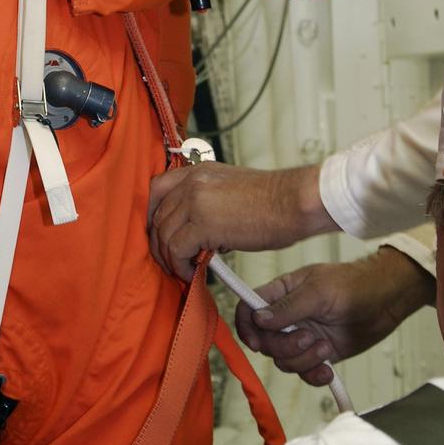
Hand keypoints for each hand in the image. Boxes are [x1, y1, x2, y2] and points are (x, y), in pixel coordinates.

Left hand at [148, 162, 329, 281]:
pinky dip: (181, 265)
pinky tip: (193, 273)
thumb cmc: (272, 201)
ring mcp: (195, 200)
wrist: (292, 202)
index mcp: (197, 171)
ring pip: (164, 234)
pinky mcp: (203, 223)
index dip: (151, 215)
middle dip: (158, 242)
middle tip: (168, 260)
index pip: (156, 189)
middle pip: (157, 215)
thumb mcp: (230, 189)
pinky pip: (177, 250)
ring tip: (183, 270)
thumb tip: (196, 232)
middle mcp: (191, 182)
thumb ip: (207, 203)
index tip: (156, 234)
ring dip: (169, 258)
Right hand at [235, 249, 435, 386]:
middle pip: (265, 342)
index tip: (257, 342)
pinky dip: (314, 375)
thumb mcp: (319, 292)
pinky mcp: (318, 354)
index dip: (246, 327)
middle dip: (285, 347)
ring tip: (326, 347)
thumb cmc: (353, 285)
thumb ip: (288, 307)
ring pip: (283, 360)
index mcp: (280, 293)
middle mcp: (287, 317)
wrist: (386, 302)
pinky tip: (328, 370)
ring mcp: (302, 336)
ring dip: (304, 360)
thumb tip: (258, 318)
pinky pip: (304, 373)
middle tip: (309, 338)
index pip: (249, 308)